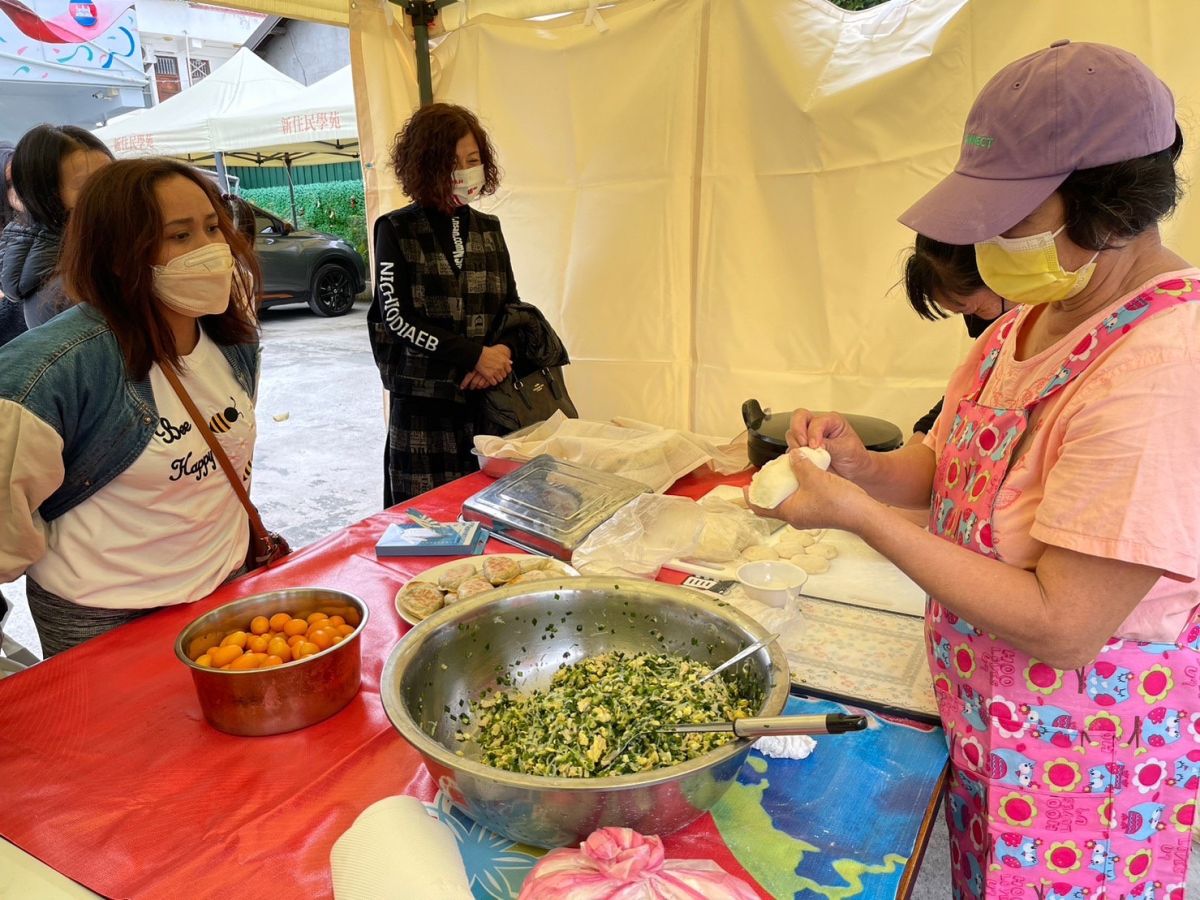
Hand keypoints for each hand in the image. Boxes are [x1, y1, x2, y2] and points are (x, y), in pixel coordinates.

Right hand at [459, 345, 511, 390]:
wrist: (477, 354)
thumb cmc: (485, 352)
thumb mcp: (497, 353)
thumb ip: (504, 358)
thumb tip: (511, 362)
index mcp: (504, 361)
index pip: (509, 370)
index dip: (505, 371)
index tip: (502, 370)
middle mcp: (501, 367)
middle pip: (504, 375)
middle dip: (500, 375)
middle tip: (496, 373)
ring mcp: (495, 372)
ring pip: (500, 380)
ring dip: (496, 378)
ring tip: (493, 376)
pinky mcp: (489, 376)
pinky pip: (494, 382)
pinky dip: (492, 382)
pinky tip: (490, 379)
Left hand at [746, 448, 871, 531]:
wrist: (863, 513)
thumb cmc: (839, 501)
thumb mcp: (814, 476)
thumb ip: (800, 464)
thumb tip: (792, 455)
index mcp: (789, 512)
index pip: (759, 508)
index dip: (749, 496)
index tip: (745, 486)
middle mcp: (795, 517)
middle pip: (772, 504)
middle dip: (767, 489)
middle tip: (766, 474)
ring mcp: (807, 516)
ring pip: (787, 500)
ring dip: (783, 487)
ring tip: (784, 471)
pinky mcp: (817, 512)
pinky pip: (800, 499)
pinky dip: (796, 488)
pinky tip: (802, 474)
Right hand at [785, 409, 872, 482]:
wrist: (854, 473)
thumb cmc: (854, 457)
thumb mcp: (846, 449)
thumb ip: (829, 445)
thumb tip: (813, 446)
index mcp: (830, 421)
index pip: (816, 421)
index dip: (813, 432)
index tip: (815, 446)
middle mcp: (817, 427)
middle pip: (799, 418)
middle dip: (798, 431)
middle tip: (802, 446)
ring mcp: (807, 438)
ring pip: (792, 433)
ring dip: (795, 445)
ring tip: (804, 456)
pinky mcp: (801, 452)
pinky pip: (790, 450)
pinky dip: (791, 456)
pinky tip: (799, 463)